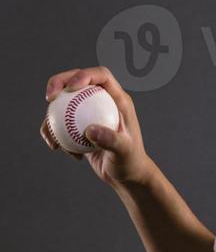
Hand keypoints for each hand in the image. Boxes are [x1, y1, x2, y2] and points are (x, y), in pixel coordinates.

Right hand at [40, 66, 153, 189]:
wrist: (126, 177)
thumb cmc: (131, 163)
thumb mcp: (124, 152)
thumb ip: (110, 140)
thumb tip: (89, 130)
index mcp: (118, 100)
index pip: (101, 76)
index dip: (84, 75)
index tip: (70, 87)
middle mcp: (103, 101)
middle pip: (77, 81)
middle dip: (59, 83)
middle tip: (48, 98)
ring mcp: (90, 113)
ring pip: (65, 102)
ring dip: (52, 115)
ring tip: (49, 134)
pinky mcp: (80, 126)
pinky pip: (62, 123)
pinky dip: (55, 133)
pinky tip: (56, 148)